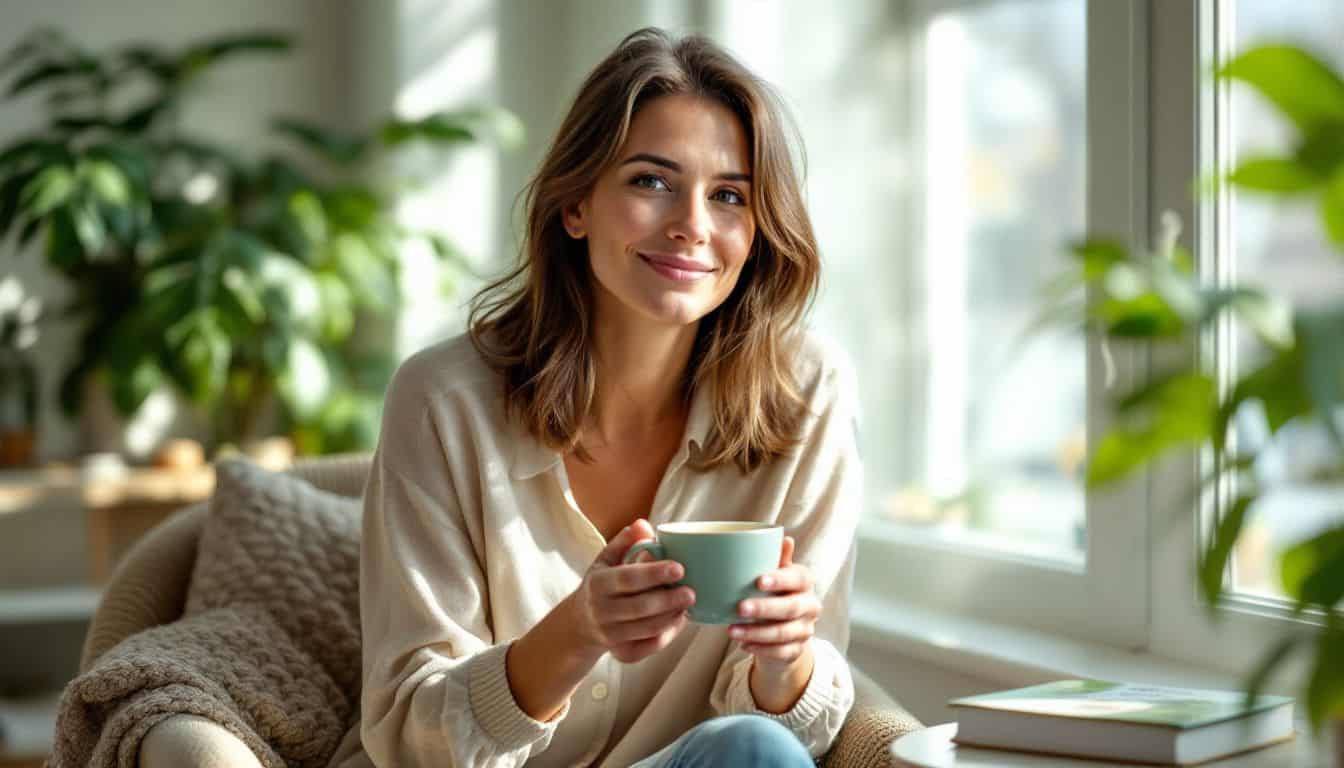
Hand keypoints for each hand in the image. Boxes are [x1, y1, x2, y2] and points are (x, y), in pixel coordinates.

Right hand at [568, 519, 695, 663]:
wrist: (580, 625)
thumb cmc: (601, 585)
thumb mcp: (606, 560)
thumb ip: (626, 541)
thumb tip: (643, 524)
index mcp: (598, 584)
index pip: (628, 579)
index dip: (654, 574)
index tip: (679, 567)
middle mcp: (601, 611)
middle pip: (640, 608)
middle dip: (669, 600)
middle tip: (692, 592)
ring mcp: (611, 635)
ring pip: (648, 629)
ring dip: (672, 617)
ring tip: (689, 604)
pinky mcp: (622, 653)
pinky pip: (650, 646)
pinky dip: (669, 634)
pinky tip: (679, 619)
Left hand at [729, 536, 818, 672]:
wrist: (785, 629)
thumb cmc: (775, 592)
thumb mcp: (775, 574)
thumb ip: (777, 558)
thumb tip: (784, 538)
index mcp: (805, 582)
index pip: (798, 578)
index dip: (780, 579)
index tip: (758, 581)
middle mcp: (810, 605)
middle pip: (790, 607)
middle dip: (764, 608)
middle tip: (739, 607)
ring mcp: (805, 630)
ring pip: (783, 633)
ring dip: (756, 632)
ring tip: (731, 630)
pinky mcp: (797, 650)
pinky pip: (780, 652)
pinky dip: (760, 649)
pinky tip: (743, 644)